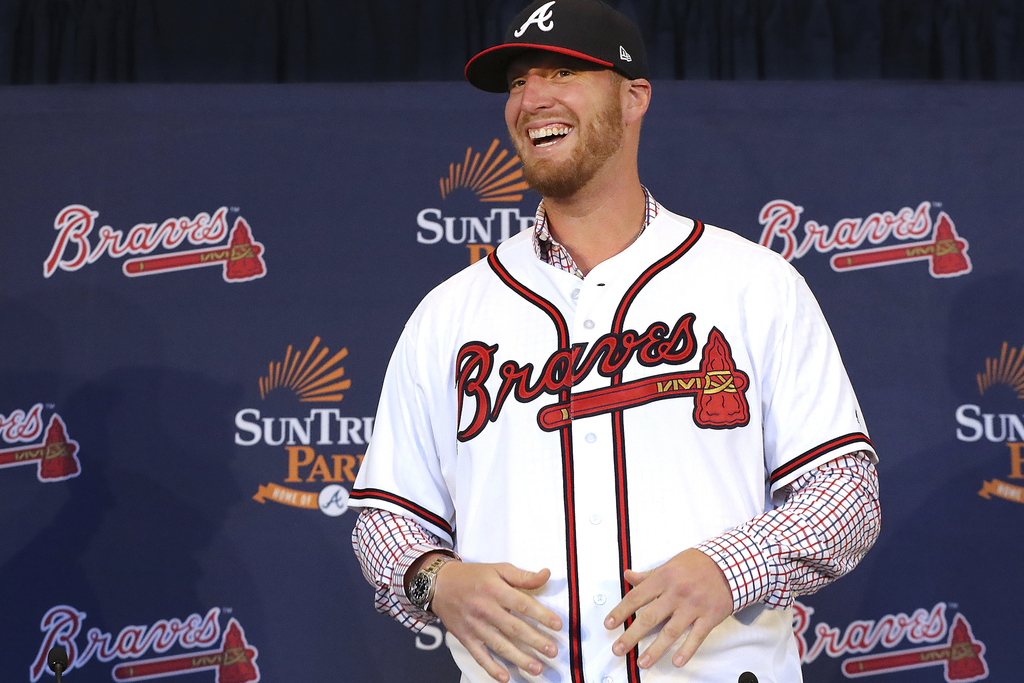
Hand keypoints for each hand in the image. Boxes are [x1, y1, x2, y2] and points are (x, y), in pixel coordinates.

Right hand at [430, 561, 562, 682]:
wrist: (439, 584)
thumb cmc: (472, 576)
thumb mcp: (498, 569)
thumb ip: (522, 576)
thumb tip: (545, 575)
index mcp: (495, 589)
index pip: (522, 604)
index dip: (541, 615)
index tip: (557, 625)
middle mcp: (485, 608)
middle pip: (513, 627)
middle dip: (535, 641)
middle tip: (552, 651)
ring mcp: (474, 625)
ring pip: (499, 645)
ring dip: (519, 658)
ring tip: (536, 667)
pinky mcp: (465, 637)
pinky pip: (479, 655)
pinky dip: (492, 668)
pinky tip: (505, 677)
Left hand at [604, 549, 732, 668]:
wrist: (731, 564)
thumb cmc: (699, 564)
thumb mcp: (670, 564)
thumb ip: (648, 575)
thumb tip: (628, 576)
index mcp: (664, 578)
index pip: (636, 597)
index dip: (621, 612)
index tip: (609, 625)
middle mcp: (677, 593)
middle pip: (649, 617)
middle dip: (631, 636)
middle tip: (618, 649)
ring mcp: (693, 606)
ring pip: (671, 631)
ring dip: (655, 649)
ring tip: (642, 662)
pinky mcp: (709, 617)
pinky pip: (696, 637)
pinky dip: (686, 651)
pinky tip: (676, 661)